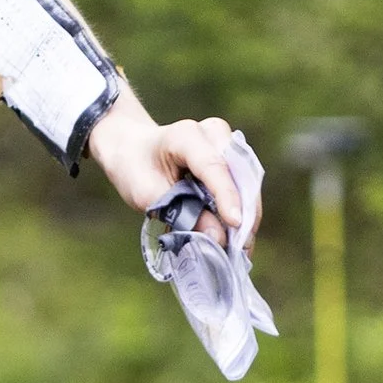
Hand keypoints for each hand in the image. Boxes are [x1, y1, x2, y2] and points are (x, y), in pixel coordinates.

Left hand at [87, 87, 249, 246]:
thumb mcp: (148, 195)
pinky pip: (244, 185)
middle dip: (244, 212)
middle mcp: (212, 133)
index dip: (226, 196)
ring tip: (242, 248)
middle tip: (242, 249)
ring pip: (247, 181)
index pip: (212, 166)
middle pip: (238, 173)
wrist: (134, 152)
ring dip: (248, 215)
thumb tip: (218, 238)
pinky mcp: (232, 156)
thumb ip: (183, 213)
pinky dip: (242, 210)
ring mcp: (226, 142)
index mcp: (185, 136)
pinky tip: (239, 236)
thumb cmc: (137, 171)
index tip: (235, 225)